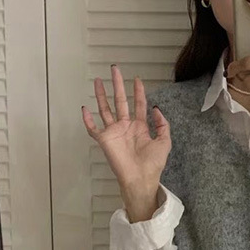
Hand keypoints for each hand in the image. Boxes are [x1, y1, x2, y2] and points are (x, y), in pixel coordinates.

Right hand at [82, 65, 170, 197]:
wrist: (141, 179)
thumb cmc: (153, 165)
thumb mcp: (164, 142)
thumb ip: (163, 124)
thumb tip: (156, 108)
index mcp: (140, 127)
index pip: (138, 105)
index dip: (138, 92)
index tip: (137, 80)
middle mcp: (125, 127)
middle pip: (120, 101)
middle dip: (117, 85)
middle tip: (115, 70)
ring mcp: (114, 132)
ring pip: (105, 109)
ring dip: (101, 95)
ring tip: (98, 80)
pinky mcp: (104, 140)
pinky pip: (93, 128)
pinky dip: (87, 119)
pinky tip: (84, 108)